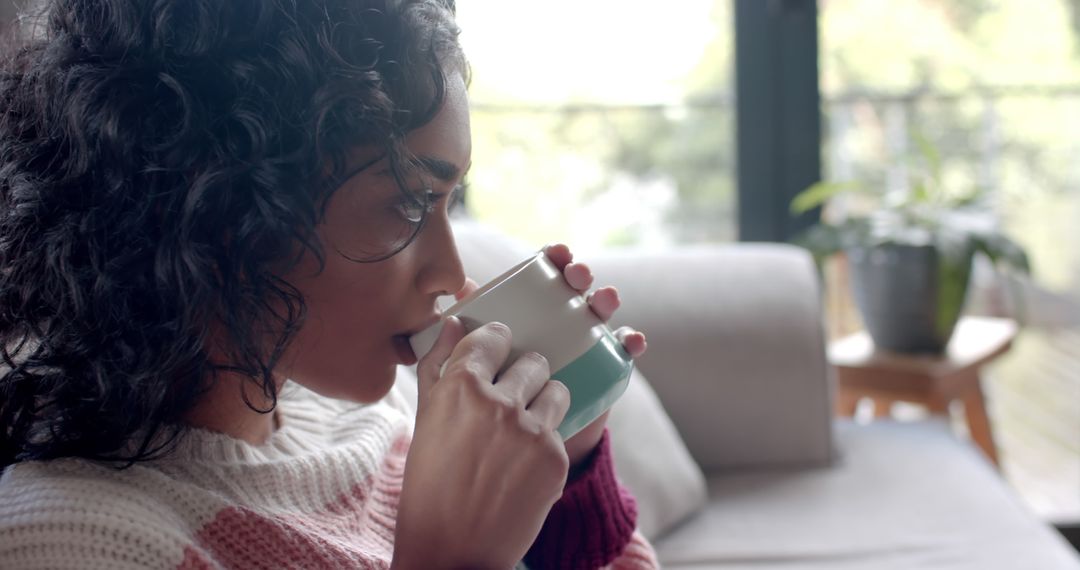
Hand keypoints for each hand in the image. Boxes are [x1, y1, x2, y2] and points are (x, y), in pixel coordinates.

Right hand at [394, 318, 570, 568]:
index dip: (496, 343)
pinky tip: (524, 466)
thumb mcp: (424, 421)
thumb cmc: (428, 486)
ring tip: (522, 431)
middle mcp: (498, 403)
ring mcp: (531, 430)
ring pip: (556, 390)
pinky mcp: (555, 458)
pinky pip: (560, 430)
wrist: (452, 551)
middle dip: (524, 376)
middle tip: (510, 400)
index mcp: (460, 387)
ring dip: (544, 403)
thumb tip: (452, 323)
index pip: (493, 336)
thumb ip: (437, 366)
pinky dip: (546, 444)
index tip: (498, 350)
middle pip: (533, 362)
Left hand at [453, 245, 647, 471]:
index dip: (552, 259)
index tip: (555, 253)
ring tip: (604, 301)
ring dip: (605, 301)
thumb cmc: (488, 403)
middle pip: (574, 290)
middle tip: (577, 275)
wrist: (514, 452)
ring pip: (599, 315)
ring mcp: (582, 346)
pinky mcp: (601, 371)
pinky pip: (620, 354)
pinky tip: (633, 342)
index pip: (543, 277)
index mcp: (528, 313)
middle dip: (579, 275)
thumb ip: (464, 330)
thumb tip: (461, 287)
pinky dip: (630, 343)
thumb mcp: (467, 370)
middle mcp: (558, 323)